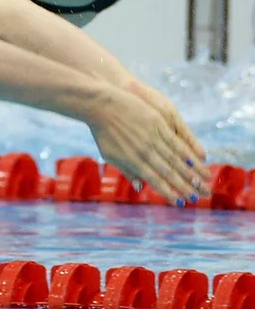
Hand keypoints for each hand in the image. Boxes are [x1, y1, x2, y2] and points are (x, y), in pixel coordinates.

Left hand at [86, 88, 211, 206]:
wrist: (102, 106)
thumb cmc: (104, 132)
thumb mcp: (110, 155)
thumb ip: (127, 171)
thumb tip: (139, 187)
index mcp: (133, 161)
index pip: (155, 181)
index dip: (169, 192)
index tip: (181, 203)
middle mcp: (145, 151)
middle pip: (170, 171)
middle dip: (188, 185)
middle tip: (203, 195)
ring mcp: (152, 137)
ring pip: (176, 157)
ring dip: (193, 169)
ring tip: (207, 180)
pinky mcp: (157, 123)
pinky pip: (176, 139)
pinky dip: (189, 150)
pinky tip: (200, 158)